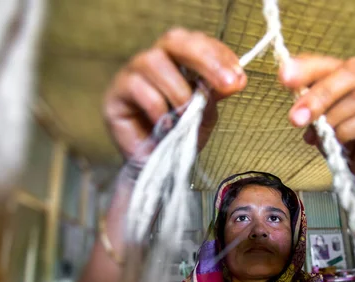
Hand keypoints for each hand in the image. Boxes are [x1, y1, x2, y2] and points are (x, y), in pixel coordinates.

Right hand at [103, 28, 246, 162]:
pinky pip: (139, 89)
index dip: (218, 53)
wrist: (158, 168)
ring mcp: (131, 74)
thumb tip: (234, 79)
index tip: (238, 77)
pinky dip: (159, 109)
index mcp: (176, 61)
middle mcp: (153, 61)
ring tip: (185, 116)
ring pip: (155, 63)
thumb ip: (215, 93)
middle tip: (226, 85)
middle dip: (204, 60)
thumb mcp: (205, 113)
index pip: (195, 42)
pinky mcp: (115, 94)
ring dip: (179, 91)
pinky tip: (165, 126)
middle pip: (174, 40)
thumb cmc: (179, 137)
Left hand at [279, 56, 354, 190]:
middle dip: (319, 94)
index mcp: (353, 76)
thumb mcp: (322, 125)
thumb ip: (311, 111)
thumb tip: (296, 108)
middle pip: (350, 72)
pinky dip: (350, 129)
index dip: (306, 67)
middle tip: (296, 117)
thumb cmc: (348, 144)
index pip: (329, 63)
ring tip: (317, 134)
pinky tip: (337, 141)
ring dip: (334, 113)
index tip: (283, 77)